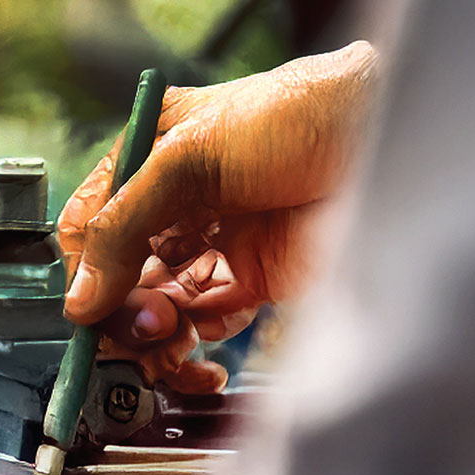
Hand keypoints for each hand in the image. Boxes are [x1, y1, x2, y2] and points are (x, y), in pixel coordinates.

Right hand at [59, 41, 378, 391]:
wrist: (392, 137)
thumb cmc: (300, 113)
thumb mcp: (187, 155)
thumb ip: (123, 225)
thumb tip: (82, 298)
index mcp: (149, 159)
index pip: (91, 227)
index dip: (85, 272)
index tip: (90, 309)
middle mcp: (177, 203)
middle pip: (121, 275)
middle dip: (124, 309)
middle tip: (144, 325)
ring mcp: (216, 243)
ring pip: (159, 307)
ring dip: (155, 335)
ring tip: (170, 340)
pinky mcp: (256, 279)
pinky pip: (205, 327)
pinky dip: (192, 352)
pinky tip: (196, 362)